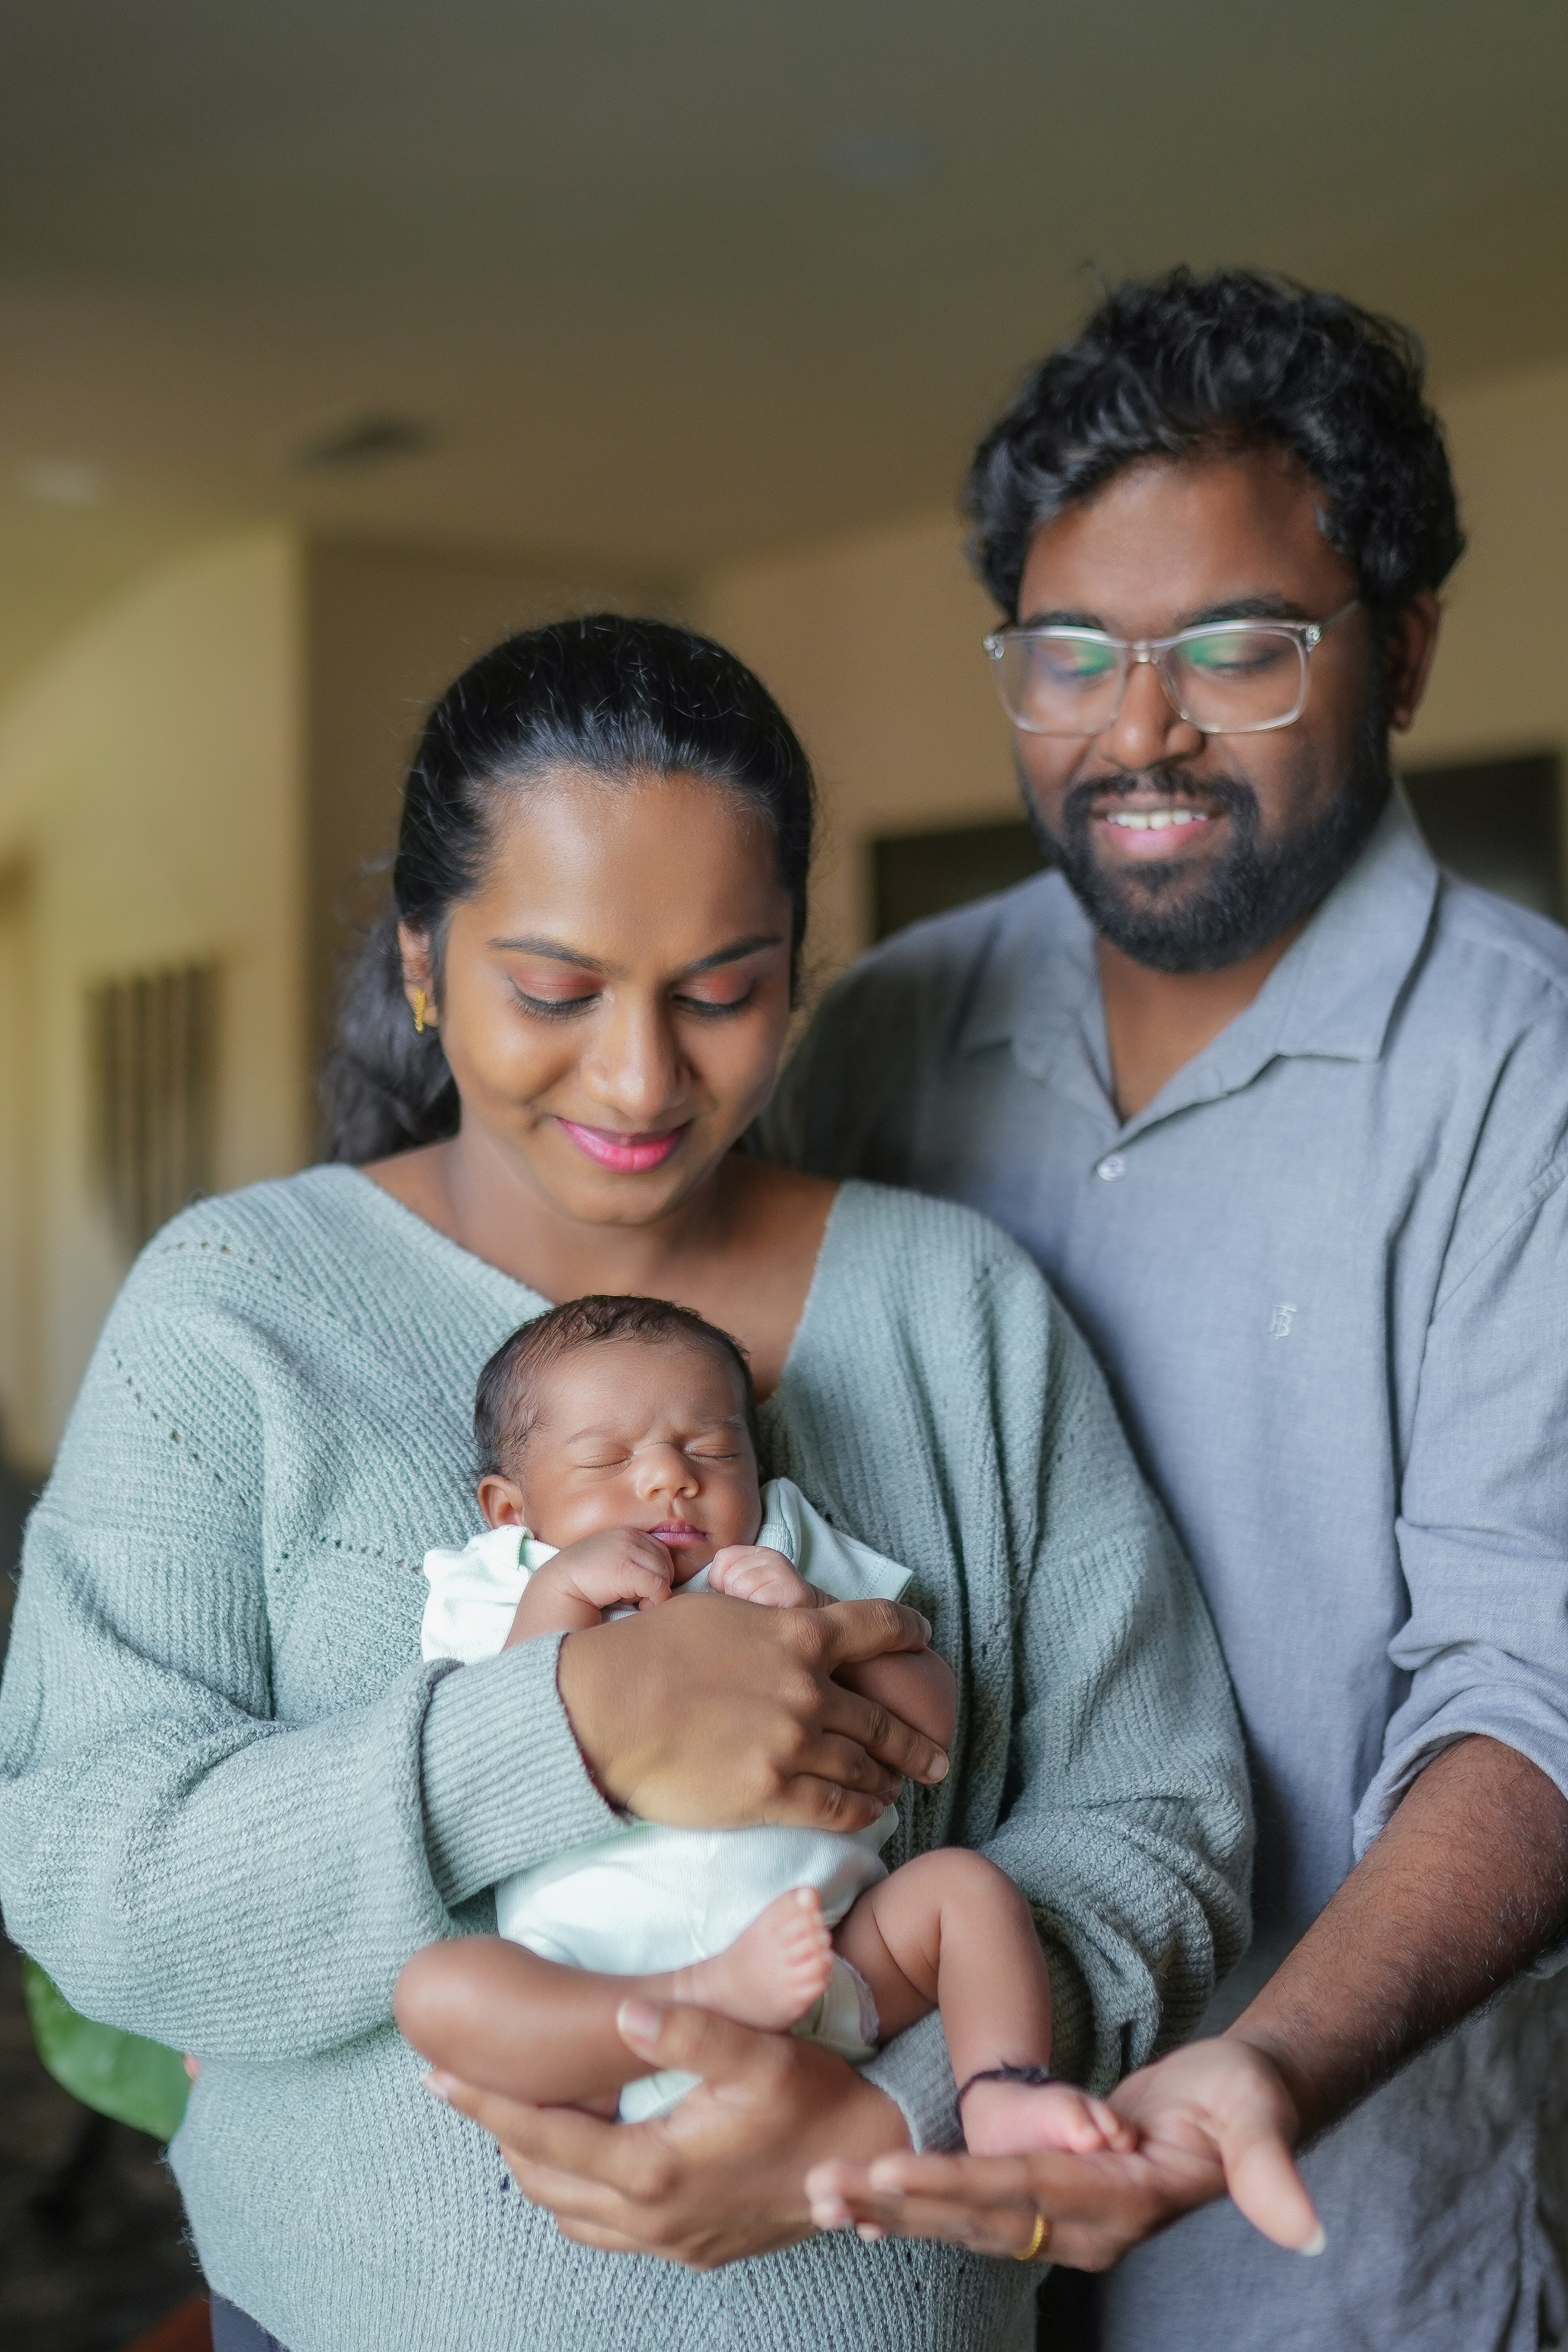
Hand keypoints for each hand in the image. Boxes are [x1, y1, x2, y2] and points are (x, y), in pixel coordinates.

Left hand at [424, 1998, 909, 2269]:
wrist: (872, 2165)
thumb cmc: (814, 2100)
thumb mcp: (756, 2052)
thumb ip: (688, 2029)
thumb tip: (620, 2013)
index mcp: (652, 2168)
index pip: (541, 2137)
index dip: (484, 2104)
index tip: (434, 2075)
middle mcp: (650, 2218)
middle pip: (542, 2180)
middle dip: (497, 2132)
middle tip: (459, 2088)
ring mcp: (670, 2242)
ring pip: (570, 2213)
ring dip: (535, 2168)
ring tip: (512, 2119)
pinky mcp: (693, 2249)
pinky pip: (607, 2230)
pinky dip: (576, 2194)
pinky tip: (584, 2159)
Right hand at [506, 1527, 674, 1643]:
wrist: (555, 1589)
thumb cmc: (585, 1583)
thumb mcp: (612, 1563)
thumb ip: (634, 1562)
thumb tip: (665, 1581)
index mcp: (627, 1533)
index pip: (661, 1551)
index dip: (657, 1574)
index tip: (640, 1589)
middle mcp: (630, 1536)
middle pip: (666, 1562)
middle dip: (658, 1583)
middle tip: (639, 1599)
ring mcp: (628, 1550)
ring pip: (665, 1574)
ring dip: (655, 1593)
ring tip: (636, 1603)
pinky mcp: (627, 1569)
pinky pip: (659, 1587)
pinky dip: (654, 1601)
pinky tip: (638, 1608)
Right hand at [557, 1591, 947, 1832]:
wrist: (601, 1709)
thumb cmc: (644, 1653)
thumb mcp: (714, 1609)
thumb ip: (760, 1616)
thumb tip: (775, 1613)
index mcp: (796, 1632)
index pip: (876, 1627)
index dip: (907, 1633)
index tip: (924, 1640)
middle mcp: (808, 1686)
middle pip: (879, 1716)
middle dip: (914, 1739)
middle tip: (935, 1756)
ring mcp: (794, 1741)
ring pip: (863, 1765)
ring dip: (887, 1778)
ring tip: (900, 1789)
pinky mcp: (772, 1792)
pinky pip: (837, 1806)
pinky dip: (862, 1810)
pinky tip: (871, 1814)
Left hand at [707, 1544, 820, 1609]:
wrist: (809, 1616)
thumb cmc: (770, 1605)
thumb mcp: (747, 1585)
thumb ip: (724, 1582)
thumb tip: (698, 1593)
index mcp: (756, 1553)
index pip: (721, 1559)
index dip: (721, 1583)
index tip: (737, 1595)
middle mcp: (769, 1556)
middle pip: (728, 1577)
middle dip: (733, 1599)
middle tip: (752, 1605)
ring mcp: (781, 1570)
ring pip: (739, 1588)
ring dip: (746, 1607)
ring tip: (761, 1610)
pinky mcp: (790, 1588)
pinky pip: (755, 1601)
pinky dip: (758, 1615)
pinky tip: (769, 1614)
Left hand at [805, 2035, 1323, 2265]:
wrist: (1239, 2111)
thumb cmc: (1246, 2104)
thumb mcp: (1261, 2123)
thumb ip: (1272, 2173)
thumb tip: (1308, 2229)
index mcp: (1121, 2206)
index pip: (1024, 2196)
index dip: (956, 2187)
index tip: (890, 2174)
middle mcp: (1083, 2227)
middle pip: (976, 2217)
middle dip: (896, 2204)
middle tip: (823, 2187)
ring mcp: (1061, 2222)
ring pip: (961, 2220)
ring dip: (889, 2208)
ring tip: (818, 2196)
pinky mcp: (1043, 2203)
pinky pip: (968, 2210)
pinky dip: (910, 2204)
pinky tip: (858, 2199)